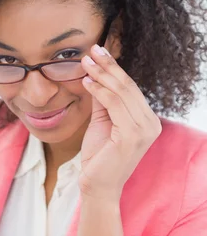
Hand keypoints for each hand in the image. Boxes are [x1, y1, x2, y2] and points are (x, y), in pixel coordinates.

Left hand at [79, 44, 161, 200]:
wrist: (98, 186)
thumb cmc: (100, 157)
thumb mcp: (102, 121)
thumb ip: (103, 99)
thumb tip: (94, 74)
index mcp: (148, 120)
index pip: (130, 88)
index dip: (114, 68)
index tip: (98, 52)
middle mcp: (151, 123)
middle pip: (128, 86)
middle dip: (108, 66)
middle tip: (91, 49)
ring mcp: (144, 130)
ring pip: (121, 92)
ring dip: (101, 74)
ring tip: (85, 62)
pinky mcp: (132, 135)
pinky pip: (114, 104)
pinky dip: (99, 90)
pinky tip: (86, 82)